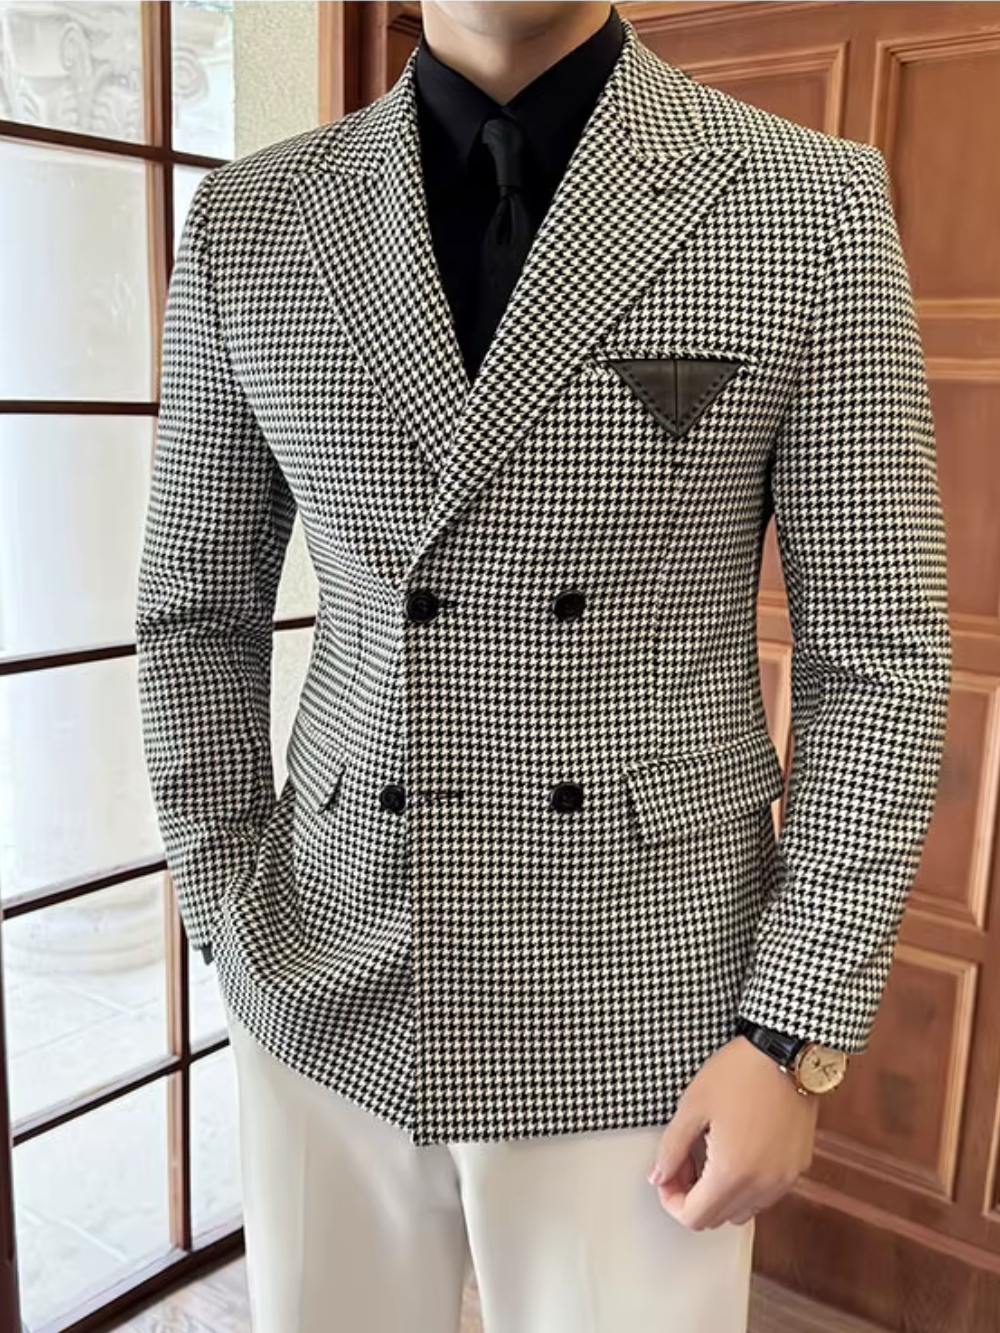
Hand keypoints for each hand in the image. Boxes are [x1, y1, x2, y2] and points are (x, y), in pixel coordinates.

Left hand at [647, 1036, 819, 1229]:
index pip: (694, 1218)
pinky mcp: (798, 1167)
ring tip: (711, 1153)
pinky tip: (737, 1150)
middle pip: (717, 1219)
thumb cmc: (741, 1073)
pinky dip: (746, 1185)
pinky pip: (765, 1194)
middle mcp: (762, 1186)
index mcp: (732, 1173)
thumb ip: (671, 1148)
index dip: (671, 1201)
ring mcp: (784, 1179)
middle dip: (693, 1196)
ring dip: (720, 1194)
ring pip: (742, 1210)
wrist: (787, 1052)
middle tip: (684, 1160)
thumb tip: (659, 1176)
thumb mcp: (692, 1105)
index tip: (667, 1176)